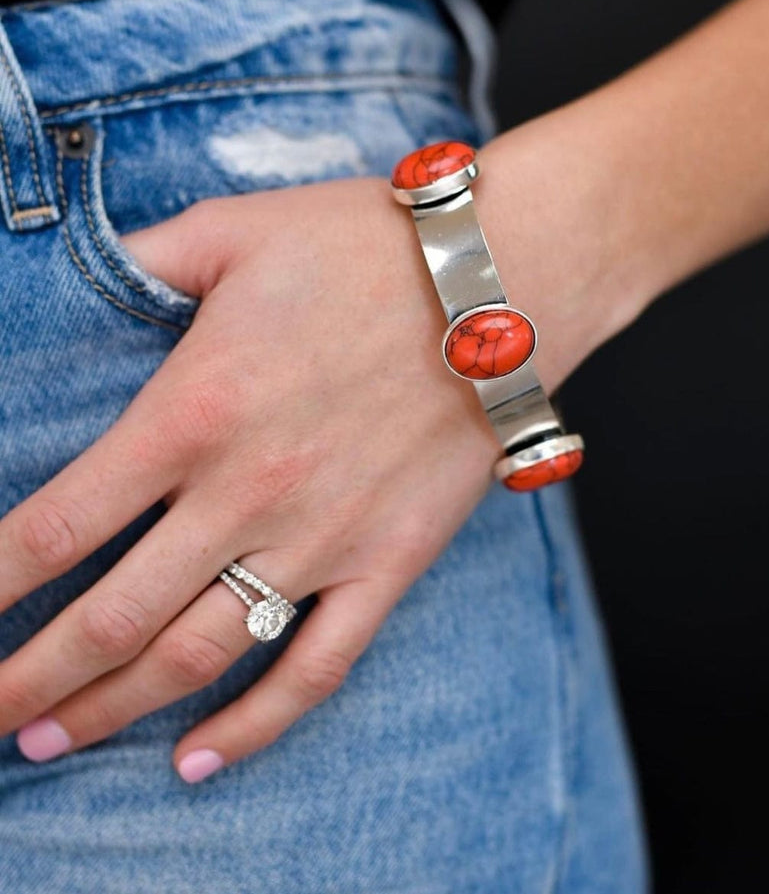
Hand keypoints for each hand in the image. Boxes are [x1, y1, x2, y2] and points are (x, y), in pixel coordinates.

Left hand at [0, 171, 567, 781]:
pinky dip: (255, 724)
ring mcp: (323, 540)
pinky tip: (198, 759)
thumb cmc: (360, 248)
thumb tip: (63, 273)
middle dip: (30, 678)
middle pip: (112, 618)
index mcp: (195, 411)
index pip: (60, 526)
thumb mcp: (230, 232)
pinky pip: (317, 666)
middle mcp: (249, 493)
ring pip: (198, 656)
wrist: (498, 280)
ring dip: (112, 709)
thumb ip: (138, 260)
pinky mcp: (389, 562)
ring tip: (50, 742)